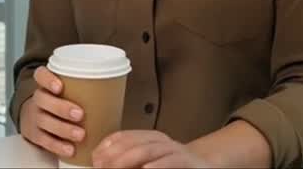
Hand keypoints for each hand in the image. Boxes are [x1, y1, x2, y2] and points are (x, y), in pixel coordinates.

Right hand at [18, 66, 85, 159]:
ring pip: (44, 121)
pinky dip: (58, 146)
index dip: (48, 79)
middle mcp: (38, 99)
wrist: (36, 118)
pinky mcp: (35, 135)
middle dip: (61, 107)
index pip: (41, 75)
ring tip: (80, 134)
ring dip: (63, 129)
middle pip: (43, 100)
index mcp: (46, 85)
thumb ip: (84, 89)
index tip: (60, 86)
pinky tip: (70, 149)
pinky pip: (44, 140)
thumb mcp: (68, 91)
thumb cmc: (60, 102)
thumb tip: (116, 90)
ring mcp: (35, 117)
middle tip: (80, 114)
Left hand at [93, 131, 210, 168]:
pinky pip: (173, 160)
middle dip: (115, 155)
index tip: (96, 159)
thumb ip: (130, 159)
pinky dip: (159, 165)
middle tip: (103, 167)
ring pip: (150, 149)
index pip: (125, 136)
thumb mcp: (150, 160)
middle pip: (134, 143)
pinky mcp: (188, 161)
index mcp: (150, 138)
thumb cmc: (173, 166)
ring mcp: (176, 150)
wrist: (206, 165)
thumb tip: (102, 162)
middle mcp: (162, 141)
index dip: (108, 146)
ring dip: (130, 159)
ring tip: (115, 167)